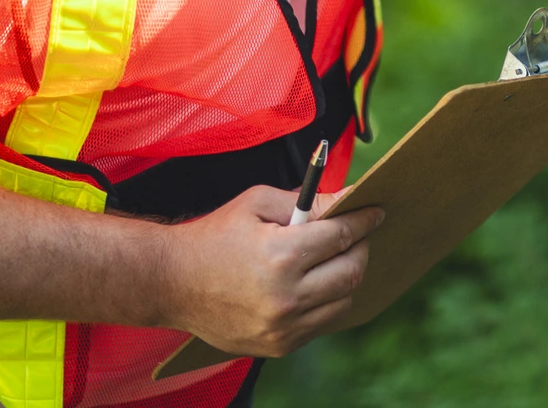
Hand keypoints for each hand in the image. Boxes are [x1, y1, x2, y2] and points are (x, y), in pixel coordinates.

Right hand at [160, 184, 381, 357]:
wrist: (172, 282)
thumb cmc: (215, 235)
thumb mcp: (257, 203)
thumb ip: (306, 201)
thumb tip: (344, 200)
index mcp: (281, 256)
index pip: (341, 236)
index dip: (363, 220)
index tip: (376, 212)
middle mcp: (286, 297)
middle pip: (350, 272)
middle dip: (361, 247)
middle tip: (359, 234)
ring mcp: (282, 328)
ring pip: (343, 302)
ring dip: (347, 277)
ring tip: (338, 258)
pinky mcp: (277, 347)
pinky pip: (322, 323)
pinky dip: (328, 302)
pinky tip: (319, 283)